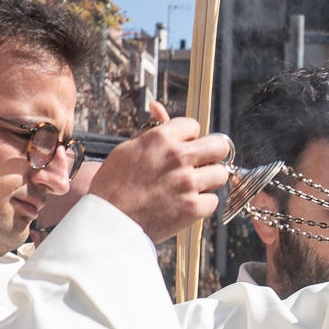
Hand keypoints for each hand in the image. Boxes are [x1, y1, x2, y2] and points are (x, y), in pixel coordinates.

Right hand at [87, 101, 234, 242]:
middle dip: (212, 154)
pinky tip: (185, 204)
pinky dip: (203, 204)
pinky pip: (213, 201)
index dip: (190, 138)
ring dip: (209, 181)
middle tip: (201, 164)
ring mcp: (188, 183)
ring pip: (220, 174)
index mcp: (161, 138)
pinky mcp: (193, 207)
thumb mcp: (128, 149)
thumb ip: (153, 129)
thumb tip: (158, 107)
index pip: (194, 126)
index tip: (183, 148)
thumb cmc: (114, 186)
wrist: (108, 221)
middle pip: (219, 147)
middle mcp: (178, 157)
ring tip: (190, 187)